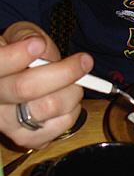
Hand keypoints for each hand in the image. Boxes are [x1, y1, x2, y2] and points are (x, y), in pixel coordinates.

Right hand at [0, 21, 93, 148]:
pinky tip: (67, 100)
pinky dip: (73, 110)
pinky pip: (60, 125)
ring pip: (49, 107)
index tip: (39, 44)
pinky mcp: (27, 139)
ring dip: (72, 92)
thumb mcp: (20, 36)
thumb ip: (26, 36)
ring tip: (75, 83)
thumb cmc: (21, 52)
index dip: (17, 55)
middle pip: (26, 88)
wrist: (19, 80)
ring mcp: (7, 123)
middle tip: (84, 62)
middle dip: (63, 72)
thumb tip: (41, 46)